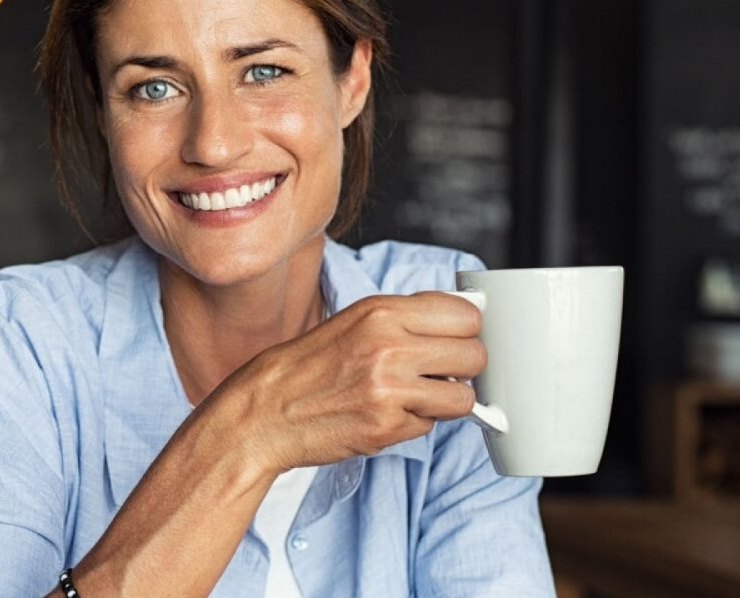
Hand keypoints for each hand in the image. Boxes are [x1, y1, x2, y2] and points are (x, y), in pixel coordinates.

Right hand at [222, 292, 486, 471]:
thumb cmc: (308, 366)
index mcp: (381, 312)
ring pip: (464, 398)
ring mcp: (389, 389)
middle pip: (475, 355)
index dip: (466, 330)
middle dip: (463, 368)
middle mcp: (388, 346)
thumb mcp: (354, 321)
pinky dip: (414, 423)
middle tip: (439, 373)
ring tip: (415, 397)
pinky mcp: (386, 427)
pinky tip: (386, 414)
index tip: (455, 339)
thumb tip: (467, 316)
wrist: (264, 411)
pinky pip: (430, 427)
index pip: (465, 315)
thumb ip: (406, 317)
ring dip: (446, 401)